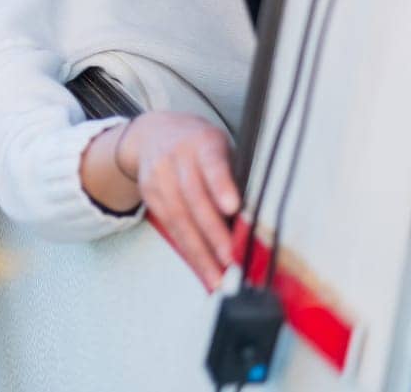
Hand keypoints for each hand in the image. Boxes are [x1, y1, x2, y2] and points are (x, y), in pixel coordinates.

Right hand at [124, 111, 241, 289]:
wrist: (154, 133)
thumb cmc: (201, 146)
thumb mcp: (221, 148)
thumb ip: (236, 175)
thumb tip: (260, 218)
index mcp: (202, 142)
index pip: (212, 164)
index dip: (221, 185)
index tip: (233, 208)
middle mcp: (176, 157)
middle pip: (193, 198)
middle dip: (213, 233)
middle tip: (231, 261)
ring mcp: (158, 176)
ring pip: (178, 217)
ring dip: (199, 251)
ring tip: (218, 277)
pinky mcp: (150, 194)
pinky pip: (169, 225)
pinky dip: (187, 249)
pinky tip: (202, 267)